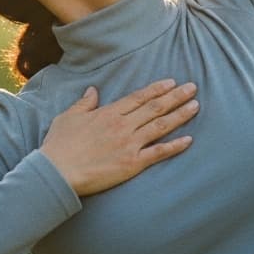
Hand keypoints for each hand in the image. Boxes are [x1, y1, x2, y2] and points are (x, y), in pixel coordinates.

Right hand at [41, 79, 199, 196]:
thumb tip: (93, 90)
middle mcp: (123, 125)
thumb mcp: (68, 117)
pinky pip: (158, 153)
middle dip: (176, 97)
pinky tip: (189, 140)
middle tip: (193, 88)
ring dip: (180, 115)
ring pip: (161, 125)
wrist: (58, 171)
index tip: (172, 82)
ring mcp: (129, 144)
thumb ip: (84, 103)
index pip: (138, 97)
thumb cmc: (59, 145)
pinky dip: (175, 146)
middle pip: (155, 107)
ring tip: (195, 106)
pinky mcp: (132, 164)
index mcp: (108, 113)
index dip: (157, 89)